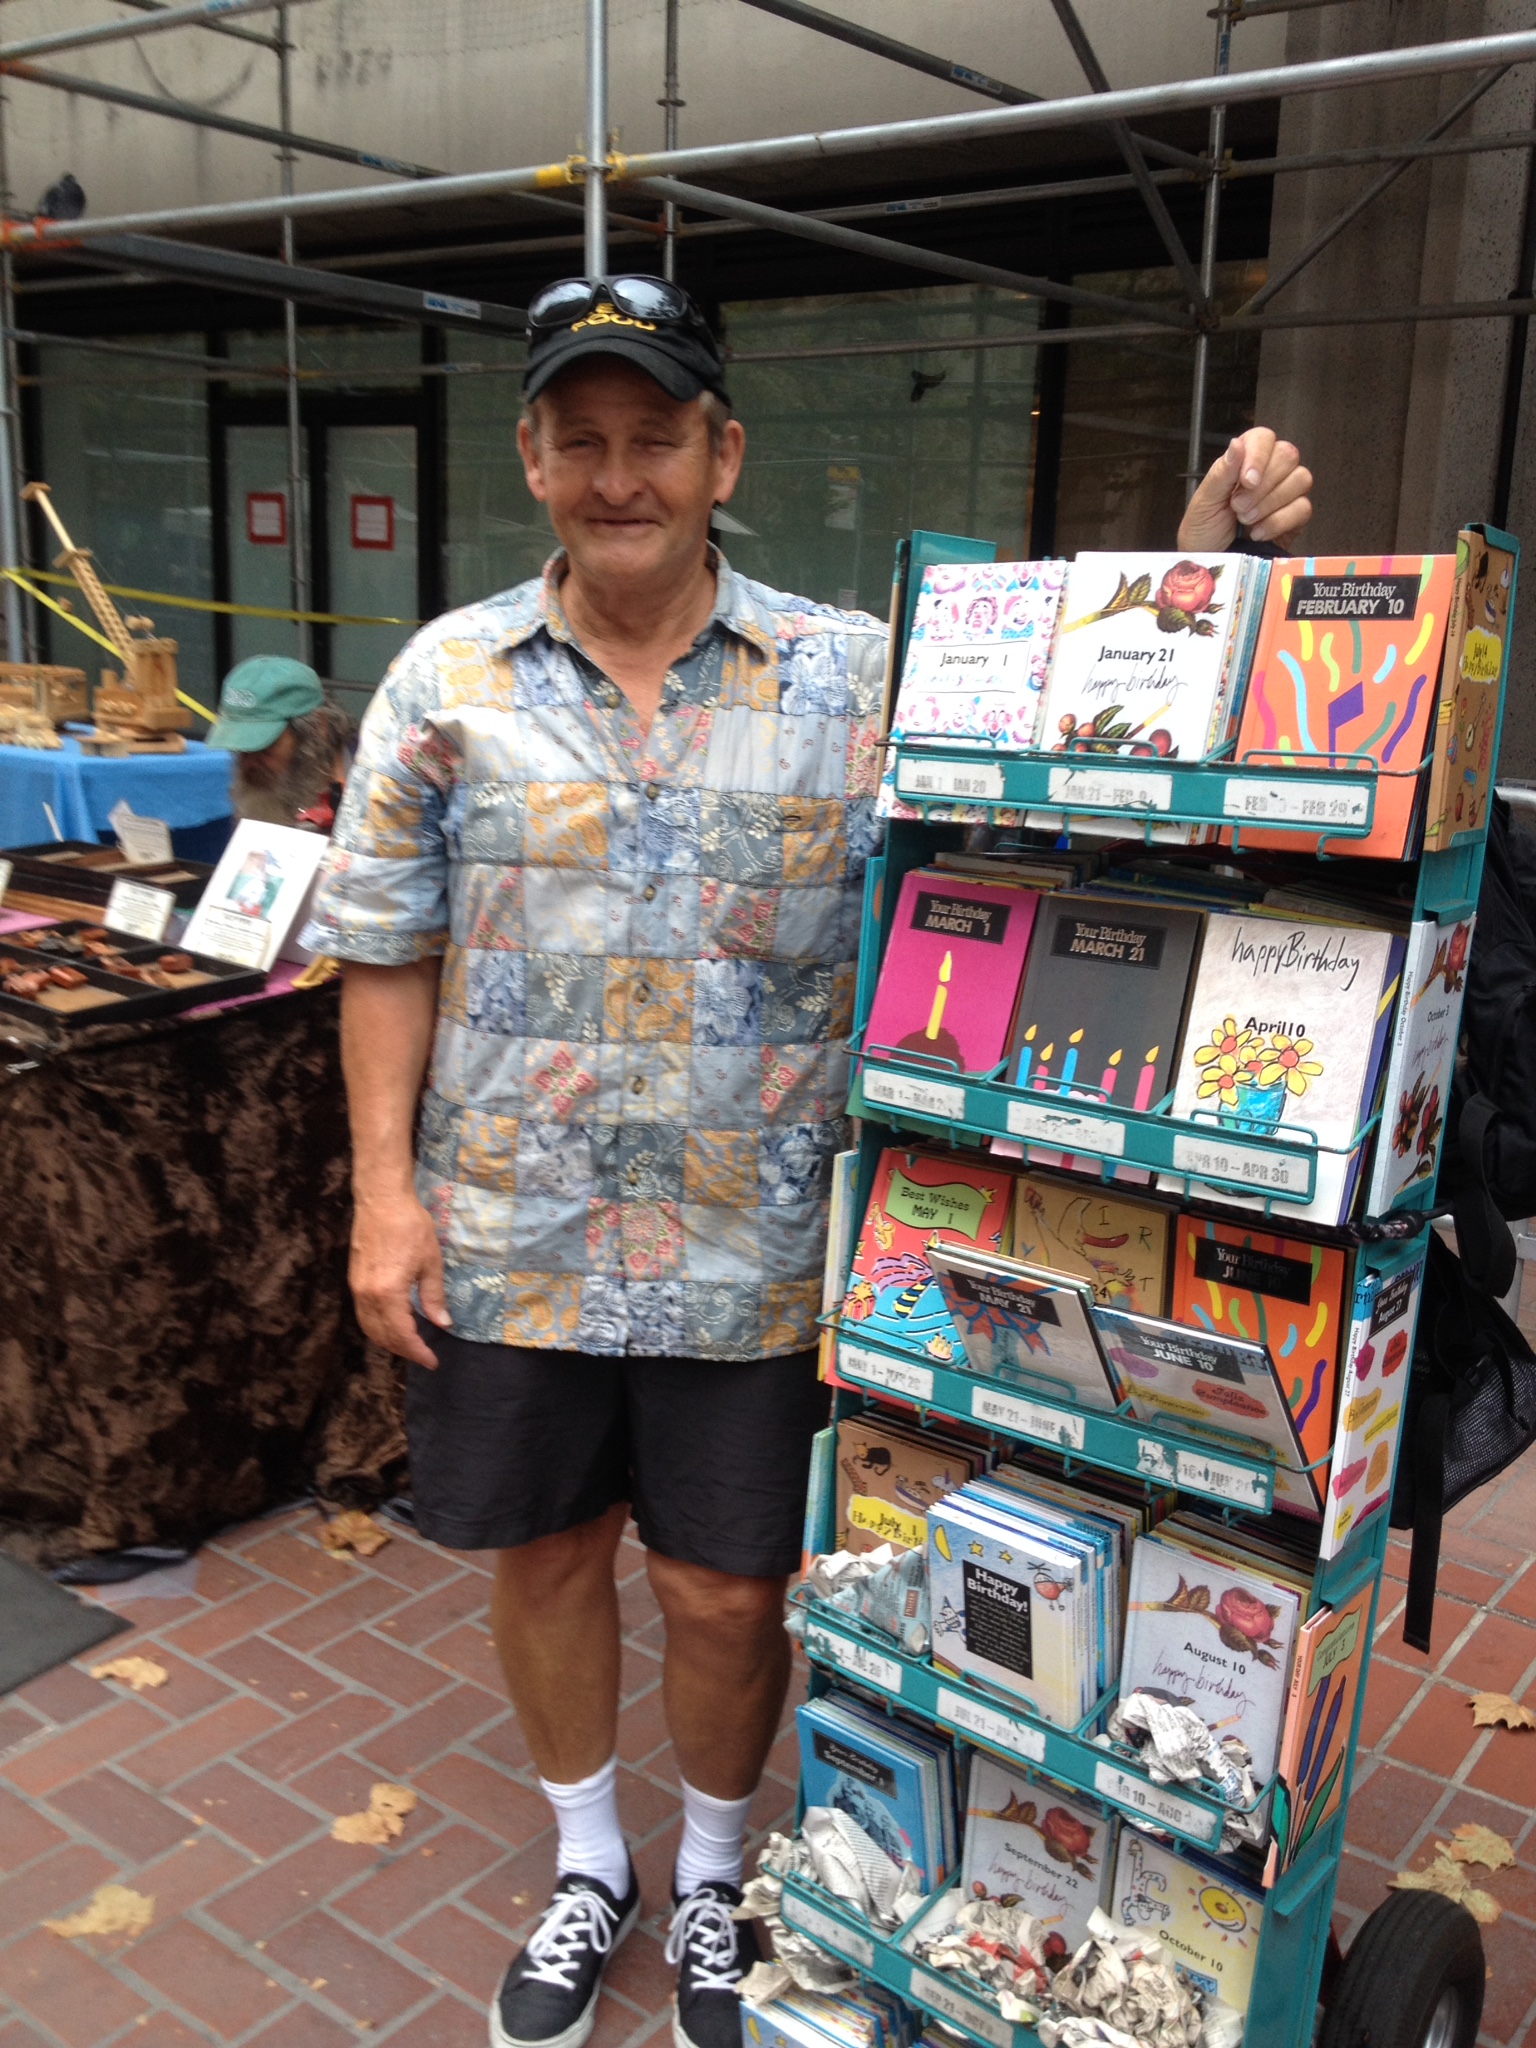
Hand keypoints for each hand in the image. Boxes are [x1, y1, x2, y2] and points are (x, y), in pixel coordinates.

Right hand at [349, 1189, 449, 1368]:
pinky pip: (363, 1314)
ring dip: (388, 1341)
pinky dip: (378, 1327)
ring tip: (410, 1345)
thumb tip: (442, 1324)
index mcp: (388, 1293)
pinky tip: (393, 1324)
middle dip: (403, 1350)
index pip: (402, 1335)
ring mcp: (357, 1288)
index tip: (433, 1361)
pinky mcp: (354, 1280)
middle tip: (424, 1355)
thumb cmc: (411, 1227)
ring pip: (369, 1327)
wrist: (381, 1200)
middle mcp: (367, 1295)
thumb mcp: (431, 1262)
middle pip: (382, 1336)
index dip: (418, 1352)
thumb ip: (433, 1297)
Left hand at [1178, 427, 1312, 550]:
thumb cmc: (1203, 531)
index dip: (1259, 456)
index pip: (1264, 438)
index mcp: (1244, 461)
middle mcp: (1269, 472)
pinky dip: (1279, 522)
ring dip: (1270, 503)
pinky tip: (1258, 533)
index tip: (1246, 481)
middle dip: (1263, 485)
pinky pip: (1303, 508)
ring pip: (1301, 479)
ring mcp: (1285, 493)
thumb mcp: (1205, 501)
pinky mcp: (1295, 518)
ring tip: (1246, 520)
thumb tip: (1237, 443)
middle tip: (1238, 507)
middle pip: (1288, 455)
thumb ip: (1222, 472)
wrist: (1210, 564)